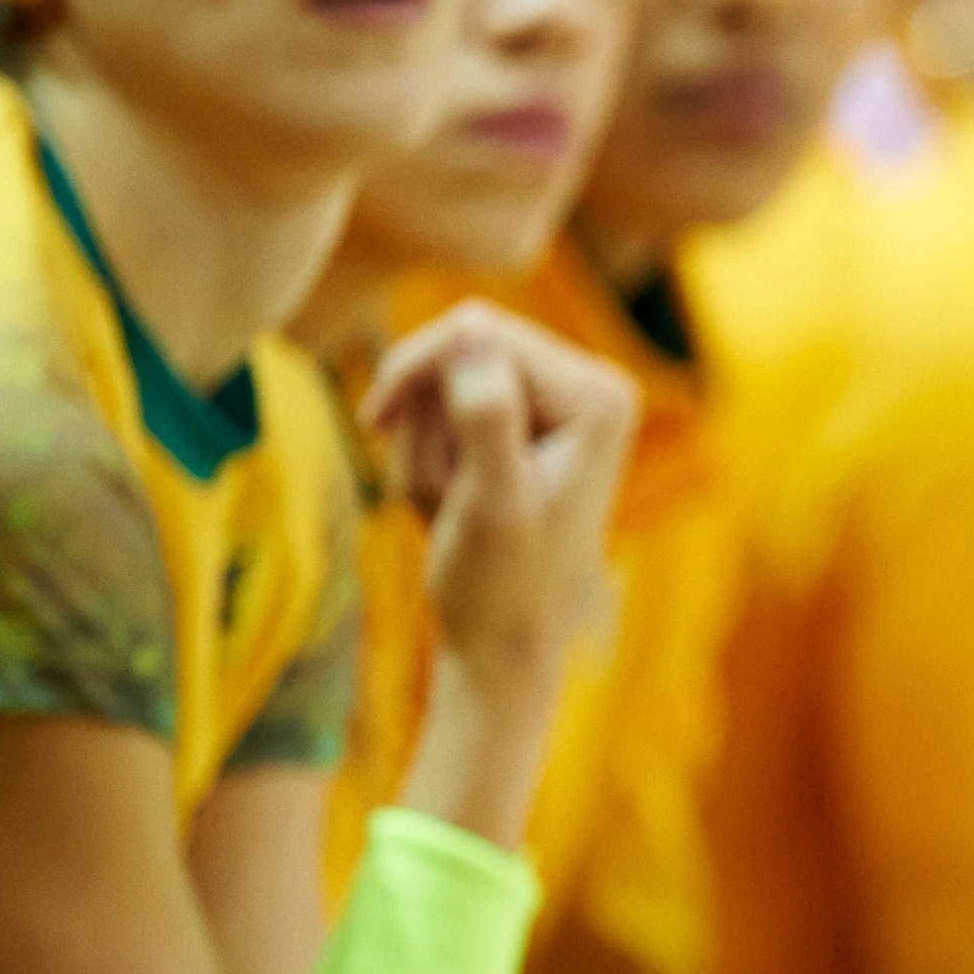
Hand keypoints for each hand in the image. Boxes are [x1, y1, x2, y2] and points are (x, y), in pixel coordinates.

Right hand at [365, 301, 636, 692]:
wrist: (503, 644)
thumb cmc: (501, 585)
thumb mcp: (491, 503)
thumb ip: (486, 418)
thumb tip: (472, 330)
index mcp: (598, 394)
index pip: (478, 328)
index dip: (414, 367)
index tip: (375, 421)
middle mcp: (591, 387)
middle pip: (460, 349)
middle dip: (426, 421)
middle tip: (438, 493)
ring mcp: (561, 407)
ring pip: (446, 386)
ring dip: (426, 448)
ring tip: (450, 508)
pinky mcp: (530, 429)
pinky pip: (447, 415)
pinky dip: (431, 460)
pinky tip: (451, 507)